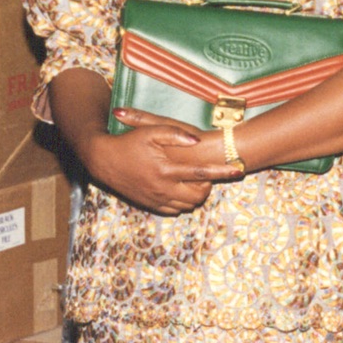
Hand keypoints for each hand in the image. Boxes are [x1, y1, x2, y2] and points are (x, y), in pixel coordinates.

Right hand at [81, 107, 239, 215]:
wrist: (104, 160)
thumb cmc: (128, 142)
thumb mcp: (151, 131)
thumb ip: (175, 134)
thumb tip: (197, 140)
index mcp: (165, 169)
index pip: (202, 173)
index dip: (222, 171)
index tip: (238, 168)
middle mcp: (162, 188)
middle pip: (198, 194)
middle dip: (209, 185)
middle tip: (209, 173)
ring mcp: (156, 199)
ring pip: (188, 205)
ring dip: (196, 194)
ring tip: (196, 180)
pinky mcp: (150, 205)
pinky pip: (174, 210)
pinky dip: (182, 202)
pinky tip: (181, 188)